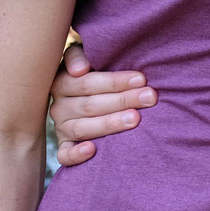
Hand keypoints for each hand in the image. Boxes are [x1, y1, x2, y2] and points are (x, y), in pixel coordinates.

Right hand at [48, 42, 156, 166]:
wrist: (86, 95)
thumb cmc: (94, 71)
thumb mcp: (86, 57)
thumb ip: (79, 56)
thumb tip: (80, 69)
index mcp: (62, 82)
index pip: (88, 83)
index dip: (115, 81)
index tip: (141, 79)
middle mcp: (59, 106)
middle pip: (91, 105)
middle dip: (123, 100)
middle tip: (149, 97)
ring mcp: (61, 128)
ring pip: (83, 128)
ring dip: (110, 124)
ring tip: (135, 118)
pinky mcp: (64, 147)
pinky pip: (65, 155)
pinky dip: (76, 154)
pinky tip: (92, 150)